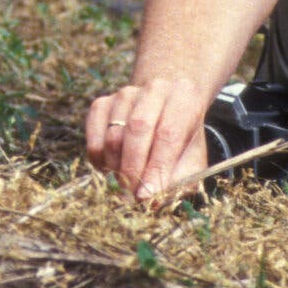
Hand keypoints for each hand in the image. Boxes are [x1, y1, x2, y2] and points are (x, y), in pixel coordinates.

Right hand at [86, 77, 209, 202]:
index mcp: (184, 97)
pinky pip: (95, 137)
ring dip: (117, 168)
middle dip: (133, 168)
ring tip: (126, 185)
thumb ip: (180, 179)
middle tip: (132, 196)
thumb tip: (151, 199)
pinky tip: (112, 170)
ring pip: (113, 135)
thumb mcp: (192, 158)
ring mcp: (125, 93)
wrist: (165, 110)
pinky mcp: (102, 103)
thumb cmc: (181, 140)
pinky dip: (100, 161)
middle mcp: (154, 88)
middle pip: (138, 128)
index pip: (168, 132)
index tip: (147, 195)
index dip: (156, 167)